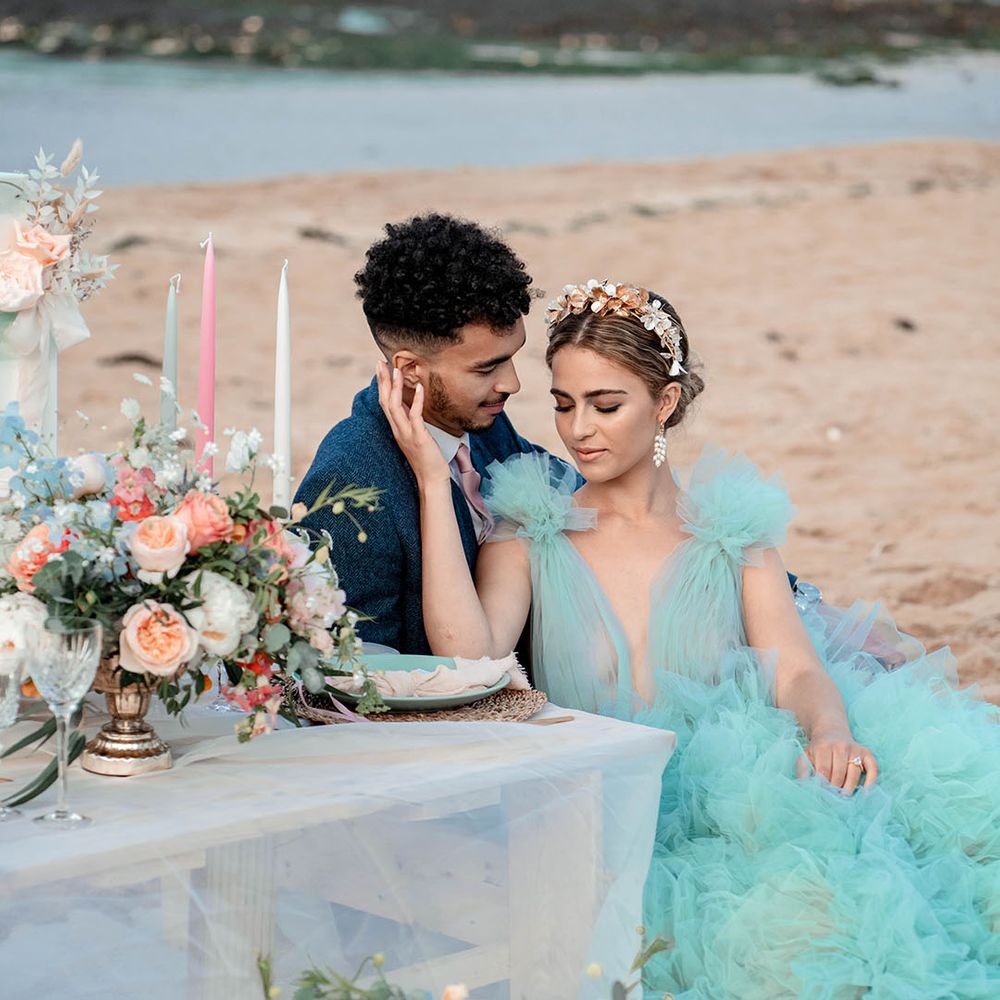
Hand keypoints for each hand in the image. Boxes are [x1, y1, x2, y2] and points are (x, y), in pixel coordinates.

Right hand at [375, 361, 450, 486]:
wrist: (431, 480)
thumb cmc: (426, 458)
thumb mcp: (415, 436)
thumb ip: (410, 421)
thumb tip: (410, 406)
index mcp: (396, 428)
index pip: (385, 403)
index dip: (382, 385)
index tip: (380, 369)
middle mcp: (398, 430)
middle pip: (386, 401)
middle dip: (383, 381)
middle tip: (379, 363)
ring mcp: (407, 434)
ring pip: (396, 407)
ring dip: (396, 387)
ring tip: (397, 370)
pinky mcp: (419, 438)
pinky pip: (416, 416)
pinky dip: (417, 401)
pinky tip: (420, 388)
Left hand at [805, 733, 878, 793]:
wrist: (831, 732)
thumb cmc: (818, 749)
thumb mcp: (806, 755)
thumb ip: (803, 770)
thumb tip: (805, 787)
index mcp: (823, 747)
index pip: (824, 770)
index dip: (823, 785)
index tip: (822, 794)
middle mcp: (840, 746)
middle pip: (839, 773)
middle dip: (835, 788)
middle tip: (833, 798)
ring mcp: (855, 749)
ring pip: (854, 773)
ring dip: (849, 788)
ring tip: (844, 797)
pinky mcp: (867, 753)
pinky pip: (873, 768)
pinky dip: (871, 781)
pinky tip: (865, 792)